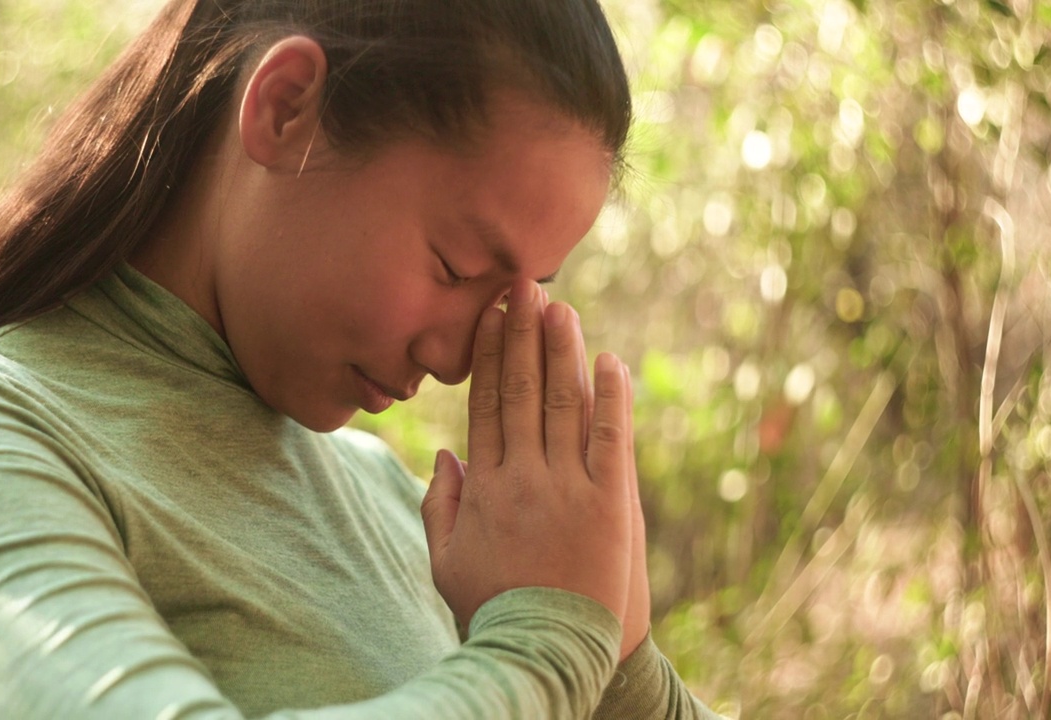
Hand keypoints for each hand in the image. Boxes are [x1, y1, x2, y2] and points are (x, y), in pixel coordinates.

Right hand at [421, 280, 647, 659]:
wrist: (542, 653)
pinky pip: (611, 439)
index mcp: (483, 486)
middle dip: (520, 334)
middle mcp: (522, 477)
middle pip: (518, 391)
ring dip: (561, 351)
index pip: (483, 405)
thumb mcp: (445, 560)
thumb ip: (439, 504)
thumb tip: (447, 454)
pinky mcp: (610, 505)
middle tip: (522, 286)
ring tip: (561, 307)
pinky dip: (612, 398)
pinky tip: (610, 360)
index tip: (489, 317)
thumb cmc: (491, 609)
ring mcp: (567, 488)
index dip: (487, 356)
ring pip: (561, 404)